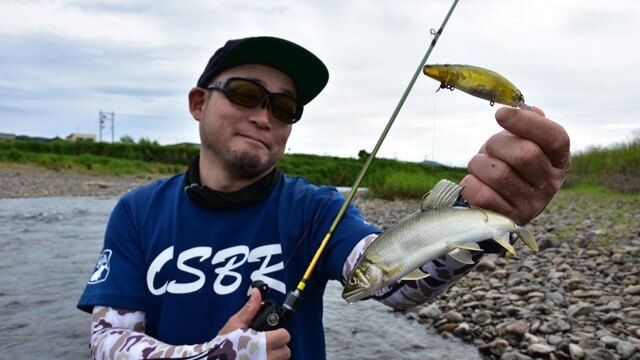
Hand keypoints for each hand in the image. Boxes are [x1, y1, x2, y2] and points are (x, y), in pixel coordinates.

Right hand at [218, 288, 290, 358]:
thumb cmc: (223, 344)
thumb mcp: (236, 323)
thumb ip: (250, 309)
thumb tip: (257, 293)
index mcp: (262, 343)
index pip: (284, 336)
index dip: (280, 332)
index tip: (273, 331)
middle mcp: (266, 357)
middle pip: (286, 351)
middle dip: (279, 346)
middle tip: (268, 341)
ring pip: (279, 359)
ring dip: (274, 355)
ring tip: (261, 350)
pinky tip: (256, 357)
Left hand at [460, 106, 569, 223]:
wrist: (496, 201)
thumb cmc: (508, 164)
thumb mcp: (520, 142)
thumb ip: (527, 125)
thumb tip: (527, 110)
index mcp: (560, 160)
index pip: (554, 137)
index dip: (526, 122)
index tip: (500, 114)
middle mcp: (551, 184)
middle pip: (524, 154)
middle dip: (497, 144)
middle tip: (490, 148)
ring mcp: (532, 205)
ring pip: (498, 174)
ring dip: (480, 164)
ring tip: (480, 166)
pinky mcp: (508, 219)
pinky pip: (482, 195)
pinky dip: (471, 183)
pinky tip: (476, 182)